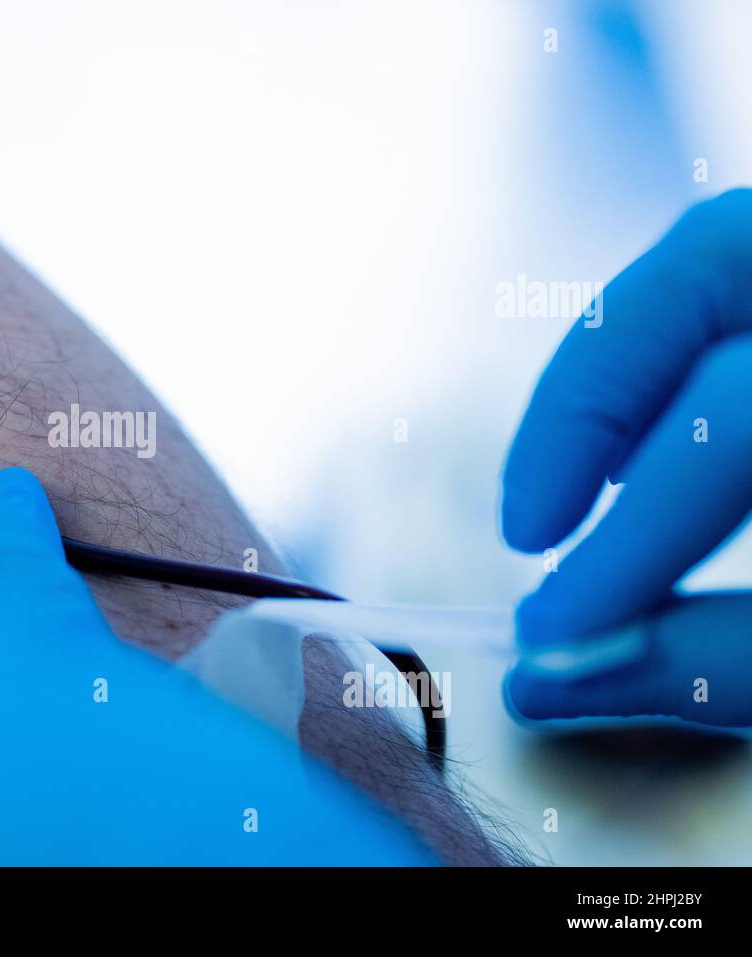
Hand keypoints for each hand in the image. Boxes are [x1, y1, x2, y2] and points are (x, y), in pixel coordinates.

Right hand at [502, 189, 751, 727]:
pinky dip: (684, 358)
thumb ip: (720, 670)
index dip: (630, 533)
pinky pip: (744, 291)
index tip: (546, 631)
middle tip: (526, 526)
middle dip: (595, 392)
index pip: (740, 421)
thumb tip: (540, 677)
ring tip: (583, 496)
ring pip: (724, 254)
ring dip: (629, 371)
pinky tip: (661, 459)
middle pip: (716, 255)